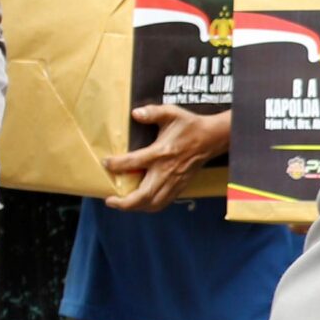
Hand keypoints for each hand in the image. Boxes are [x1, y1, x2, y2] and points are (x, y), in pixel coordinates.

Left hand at [105, 106, 229, 213]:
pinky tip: (141, 203)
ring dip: (135, 207)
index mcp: (161, 153)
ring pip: (153, 203)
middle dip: (123, 202)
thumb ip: (153, 112)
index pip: (133, 163)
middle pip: (143, 195)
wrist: (213, 138)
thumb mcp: (172, 113)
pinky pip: (163, 202)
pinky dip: (149, 206)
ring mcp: (174, 181)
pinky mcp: (180, 186)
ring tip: (123, 203)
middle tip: (110, 200)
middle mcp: (166, 171)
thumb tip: (135, 114)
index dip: (115, 165)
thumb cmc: (190, 126)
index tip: (106, 163)